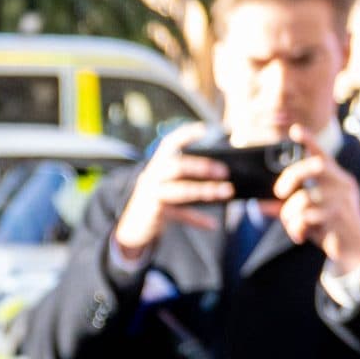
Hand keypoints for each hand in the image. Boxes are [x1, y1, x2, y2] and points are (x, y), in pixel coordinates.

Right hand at [111, 122, 229, 256]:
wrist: (132, 229)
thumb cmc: (157, 203)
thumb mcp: (168, 187)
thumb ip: (188, 181)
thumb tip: (223, 180)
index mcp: (157, 166)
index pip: (169, 144)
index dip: (186, 134)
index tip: (205, 129)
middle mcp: (151, 177)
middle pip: (177, 166)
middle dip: (202, 167)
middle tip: (225, 171)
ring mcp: (151, 195)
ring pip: (180, 190)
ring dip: (205, 190)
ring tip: (227, 191)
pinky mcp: (153, 212)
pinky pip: (179, 214)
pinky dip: (197, 219)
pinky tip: (212, 224)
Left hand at [271, 125, 359, 274]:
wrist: (354, 251)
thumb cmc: (330, 227)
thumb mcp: (308, 215)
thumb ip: (287, 206)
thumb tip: (260, 205)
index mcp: (335, 178)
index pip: (322, 155)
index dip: (309, 141)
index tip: (295, 129)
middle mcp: (342, 183)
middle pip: (313, 166)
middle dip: (291, 177)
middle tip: (279, 193)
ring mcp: (342, 198)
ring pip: (303, 198)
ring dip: (289, 216)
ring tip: (293, 227)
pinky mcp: (338, 215)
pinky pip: (306, 217)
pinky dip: (296, 228)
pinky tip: (300, 237)